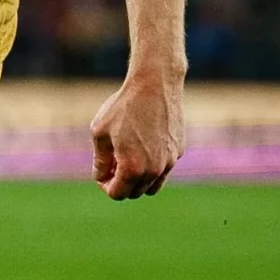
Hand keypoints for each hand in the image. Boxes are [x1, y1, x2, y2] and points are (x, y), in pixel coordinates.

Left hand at [90, 70, 183, 199]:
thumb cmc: (124, 106)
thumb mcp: (100, 132)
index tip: (101, 172)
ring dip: (138, 179)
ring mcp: (170, 161)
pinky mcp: (179, 150)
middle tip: (110, 164)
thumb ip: (100, 160)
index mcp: (132, 168)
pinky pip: (164, 169)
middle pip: (135, 192)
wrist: (155, 85)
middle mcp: (154, 170)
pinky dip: (152, 166)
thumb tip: (101, 177)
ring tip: (125, 159)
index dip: (105, 186)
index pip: (118, 194)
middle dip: (121, 183)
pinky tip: (142, 145)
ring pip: (152, 185)